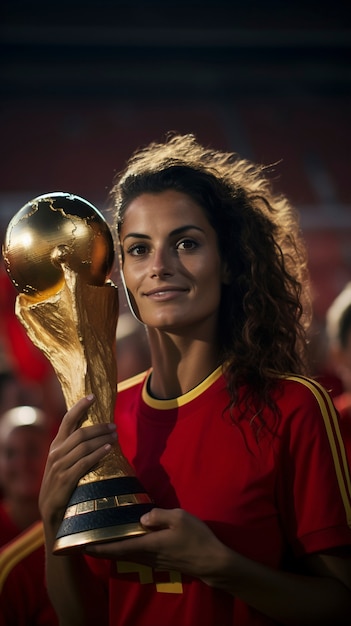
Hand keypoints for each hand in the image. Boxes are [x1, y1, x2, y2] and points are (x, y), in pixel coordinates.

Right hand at [39, 395, 116, 529]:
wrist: (51, 512)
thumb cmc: (62, 484)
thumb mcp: (63, 463)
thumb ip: (74, 449)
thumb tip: (95, 433)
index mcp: (56, 446)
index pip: (67, 420)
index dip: (79, 407)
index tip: (92, 396)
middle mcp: (56, 453)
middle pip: (80, 433)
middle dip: (99, 427)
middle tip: (114, 425)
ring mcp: (60, 466)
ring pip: (83, 446)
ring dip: (102, 438)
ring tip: (115, 435)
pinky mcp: (66, 479)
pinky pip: (85, 462)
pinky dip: (98, 454)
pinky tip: (109, 449)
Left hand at [85, 507, 227, 584]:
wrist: (212, 562)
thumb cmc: (196, 538)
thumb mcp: (179, 518)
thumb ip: (158, 516)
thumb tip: (141, 518)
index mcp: (147, 545)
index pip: (117, 547)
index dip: (98, 547)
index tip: (81, 545)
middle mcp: (146, 556)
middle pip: (117, 554)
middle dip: (100, 549)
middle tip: (83, 542)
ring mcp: (153, 560)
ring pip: (126, 555)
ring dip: (112, 550)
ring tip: (100, 540)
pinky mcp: (160, 561)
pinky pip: (136, 555)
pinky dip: (125, 549)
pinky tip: (125, 541)